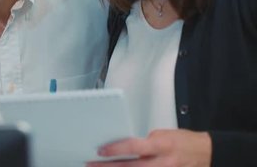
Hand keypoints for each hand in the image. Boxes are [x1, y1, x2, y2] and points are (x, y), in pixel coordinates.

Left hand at [85, 129, 211, 166]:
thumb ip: (144, 144)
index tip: (100, 150)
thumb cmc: (183, 142)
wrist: (207, 153)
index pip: (134, 147)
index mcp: (162, 145)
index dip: (115, 149)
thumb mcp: (162, 135)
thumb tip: (124, 149)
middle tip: (92, 164)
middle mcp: (163, 162)